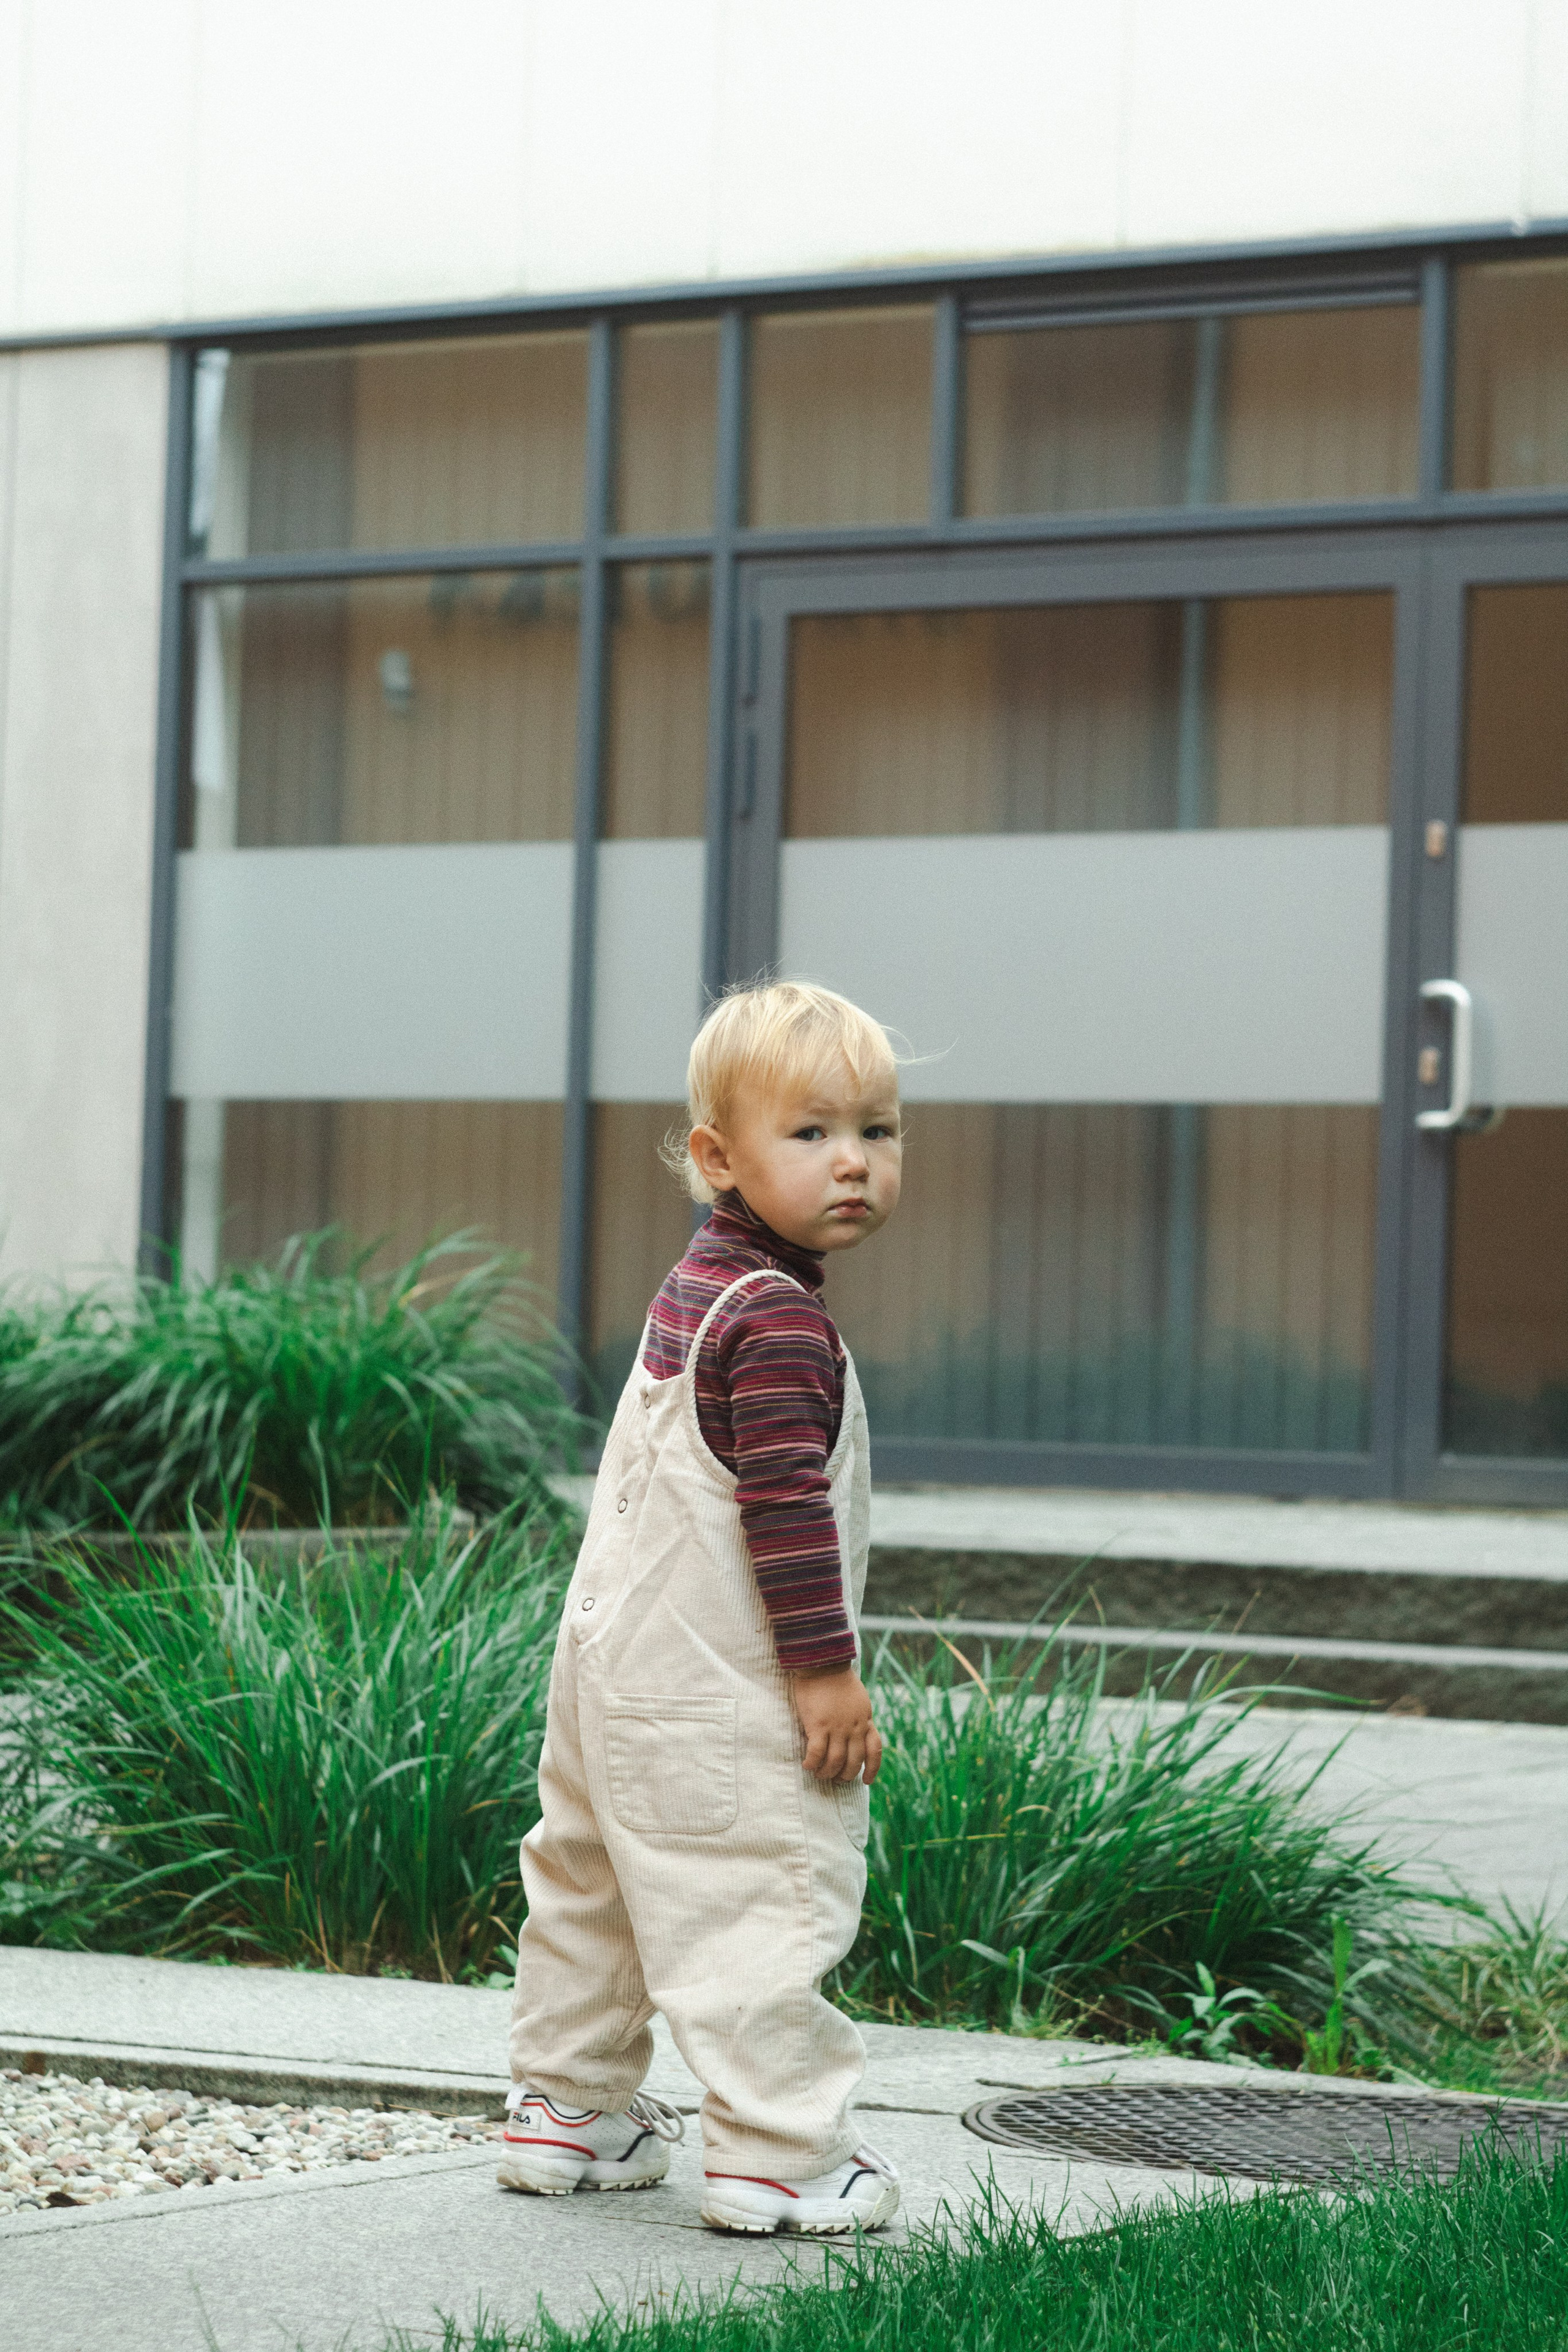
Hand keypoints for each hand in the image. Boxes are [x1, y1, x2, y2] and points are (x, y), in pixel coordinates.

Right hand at [791, 1665, 882, 1784]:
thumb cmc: (838, 1680)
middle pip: (853, 1761)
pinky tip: (807, 1765)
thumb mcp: (859, 1700)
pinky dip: (812, 1763)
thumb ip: (860, 1717)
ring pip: (835, 1762)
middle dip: (845, 1775)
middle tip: (835, 1778)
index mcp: (865, 1720)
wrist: (823, 1663)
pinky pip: (816, 1753)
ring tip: (819, 1773)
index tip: (866, 1781)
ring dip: (827, 1772)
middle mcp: (854, 1727)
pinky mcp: (818, 1725)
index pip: (874, 1750)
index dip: (872, 1769)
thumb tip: (857, 1734)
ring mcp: (837, 1727)